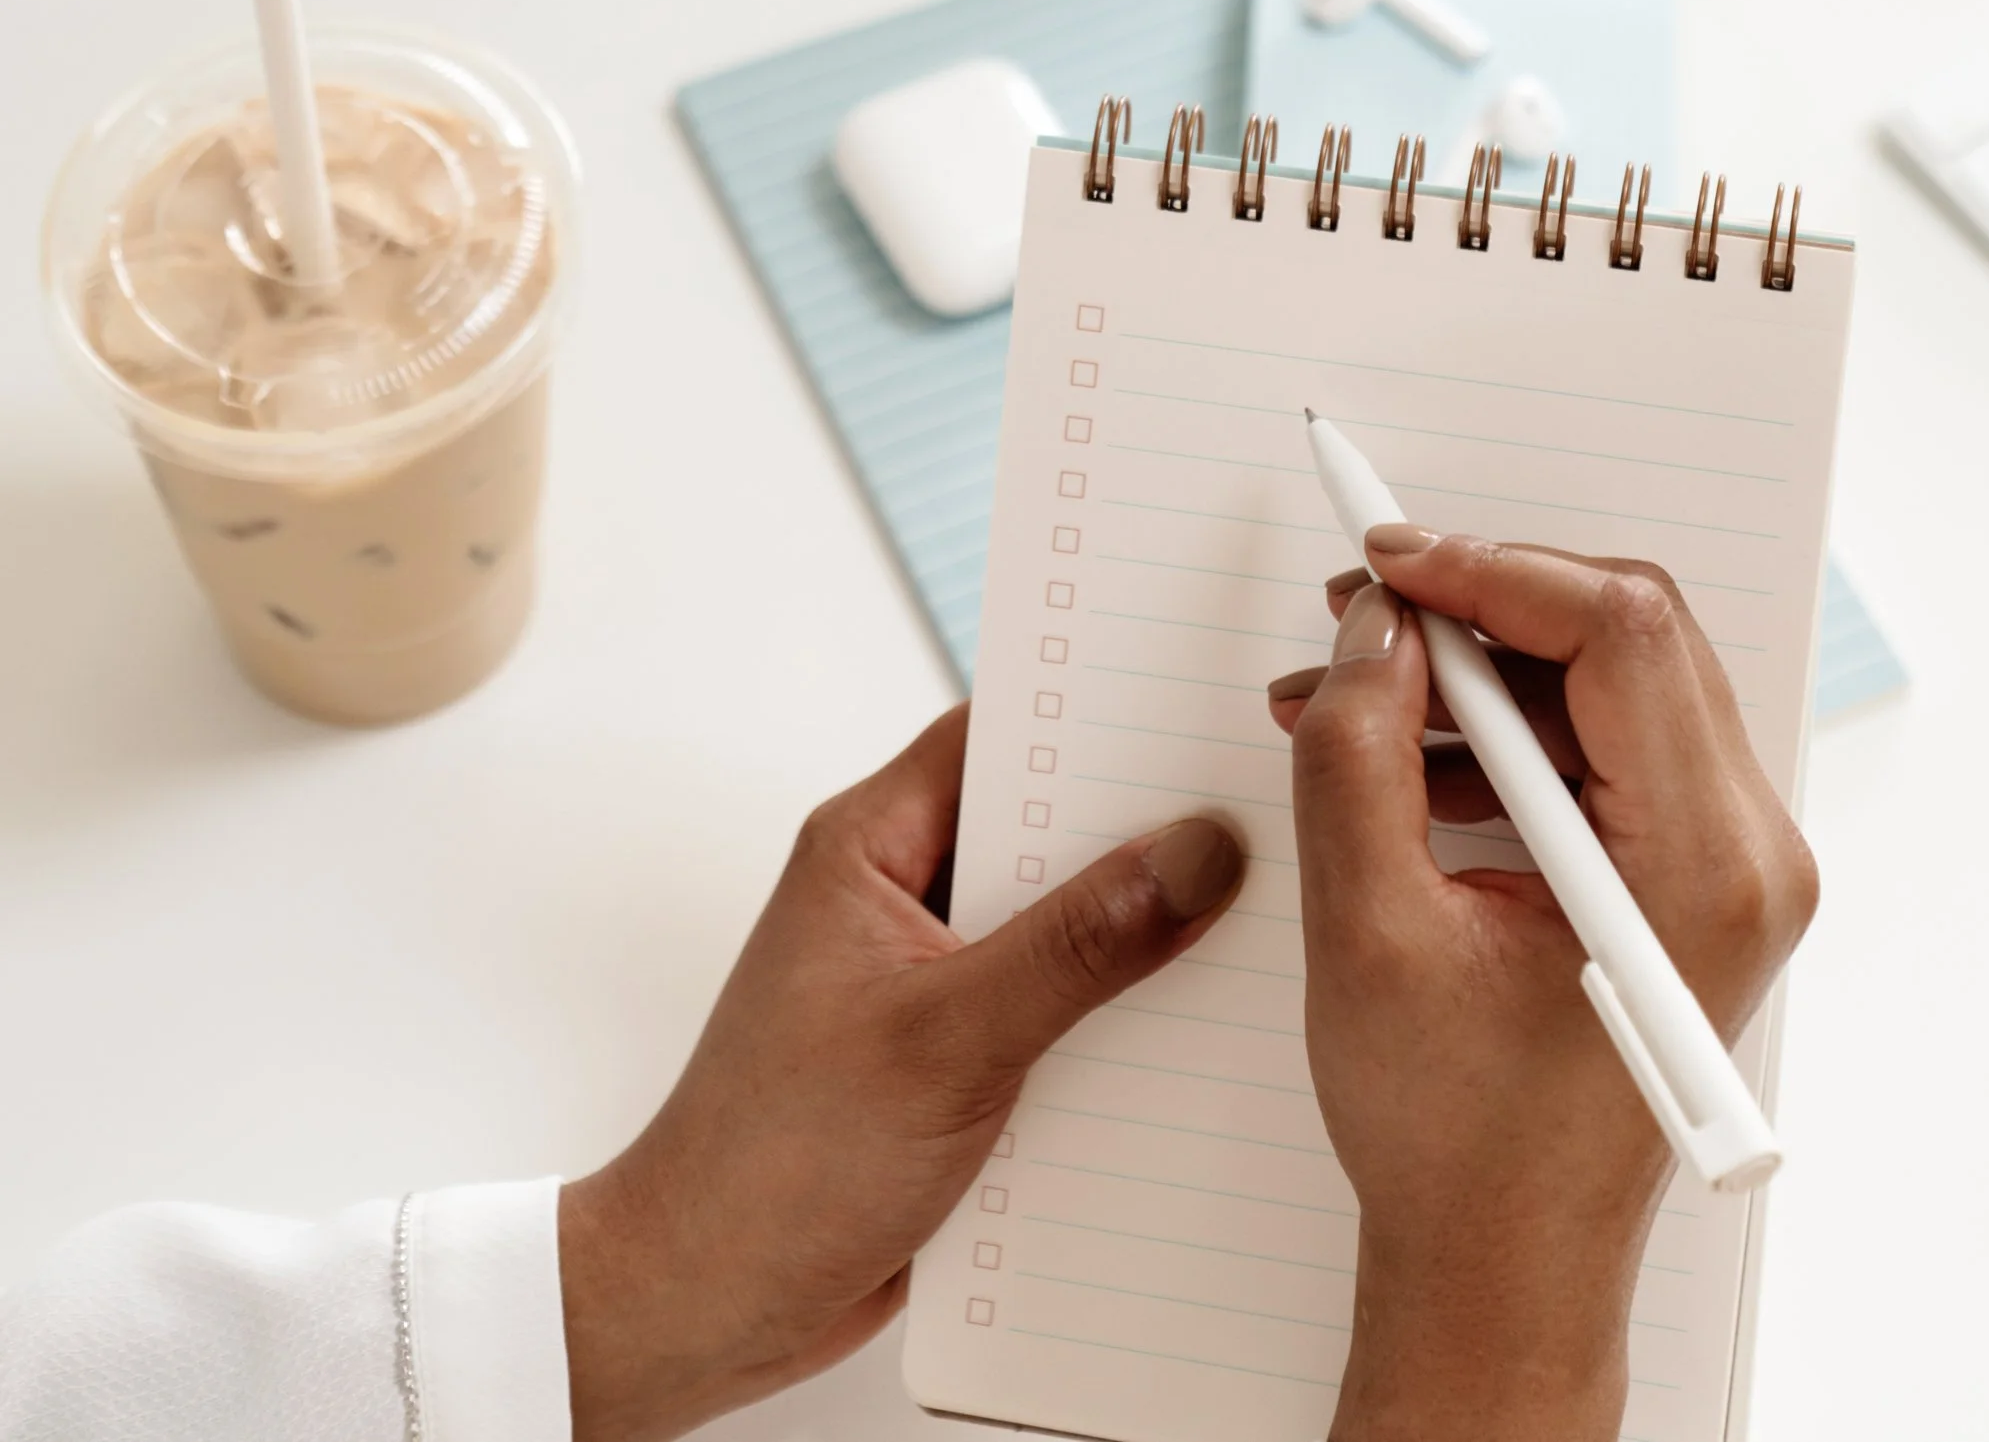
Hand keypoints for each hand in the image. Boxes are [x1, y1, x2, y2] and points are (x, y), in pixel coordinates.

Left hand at [558, 705, 1244, 1441]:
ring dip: (1136, 938)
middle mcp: (901, 898)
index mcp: (869, 849)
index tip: (1197, 702)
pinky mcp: (957, 1059)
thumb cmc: (774, 1168)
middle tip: (1260, 818)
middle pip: (1044, 830)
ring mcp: (931, 981)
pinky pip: (1059, 1011)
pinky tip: (1196, 1038)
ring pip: (1062, 925)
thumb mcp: (945, 1041)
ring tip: (1254, 925)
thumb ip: (1076, 946)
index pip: (999, 735)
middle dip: (1140, 831)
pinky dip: (1117, 1021)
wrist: (707, 1309)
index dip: (1093, 713)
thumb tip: (1195, 852)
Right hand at [1266, 531, 1816, 1441]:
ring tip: (1344, 698)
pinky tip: (1397, 754)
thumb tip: (1376, 626)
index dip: (1491, 572)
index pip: (1619, 632)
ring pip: (1609, 679)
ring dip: (1476, 672)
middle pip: (1627, 637)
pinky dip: (1502, 728)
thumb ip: (1360, 753)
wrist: (1504, 1266)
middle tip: (1358, 617)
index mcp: (1700, 868)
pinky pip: (1605, 741)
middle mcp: (1748, 853)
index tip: (1384, 566)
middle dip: (1479, 607)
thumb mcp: (1370, 930)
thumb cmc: (1456, 1141)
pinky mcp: (1690, 874)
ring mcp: (1728, 864)